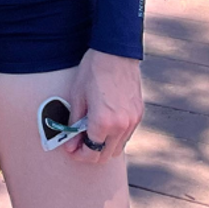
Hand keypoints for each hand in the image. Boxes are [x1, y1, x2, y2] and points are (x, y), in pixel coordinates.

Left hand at [62, 48, 141, 164]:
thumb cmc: (93, 70)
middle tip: (79, 144)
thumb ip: (74, 124)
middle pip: (106, 155)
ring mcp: (132, 121)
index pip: (91, 153)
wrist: (115, 52)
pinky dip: (115, 136)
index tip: (72, 149)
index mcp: (103, 122)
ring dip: (104, 146)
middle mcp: (121, 126)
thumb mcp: (78, 96)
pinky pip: (126, 135)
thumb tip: (70, 144)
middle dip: (91, 154)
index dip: (79, 155)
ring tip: (91, 133)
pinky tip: (105, 124)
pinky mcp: (138, 114)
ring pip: (118, 148)